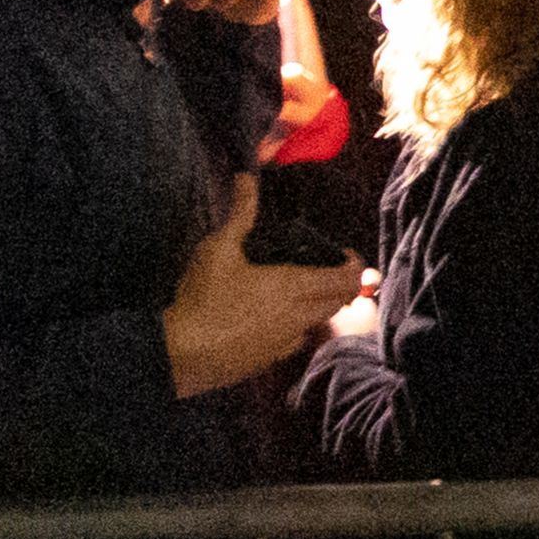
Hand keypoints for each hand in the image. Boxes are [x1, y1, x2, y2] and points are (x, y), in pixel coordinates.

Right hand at [159, 181, 368, 398]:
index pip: (344, 278)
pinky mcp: (270, 359)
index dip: (354, 266)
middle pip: (338, 301)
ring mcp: (286, 340)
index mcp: (293, 286)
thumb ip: (240, 214)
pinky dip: (299, 326)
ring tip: (309, 290)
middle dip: (343, 285)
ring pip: (320, 321)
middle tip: (333, 271)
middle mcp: (298, 315)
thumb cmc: (203, 296)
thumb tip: (245, 179)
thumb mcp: (219, 248)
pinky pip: (297, 340)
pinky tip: (281, 318)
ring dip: (323, 305)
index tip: (347, 255)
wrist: (184, 351)